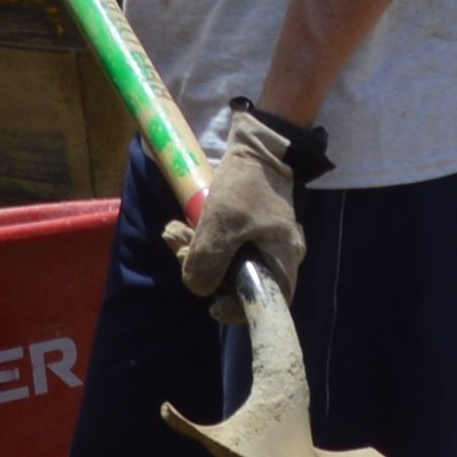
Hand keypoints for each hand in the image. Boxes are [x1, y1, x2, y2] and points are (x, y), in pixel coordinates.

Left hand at [167, 98, 321, 306]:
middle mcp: (278, 257)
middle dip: (204, 271)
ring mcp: (264, 243)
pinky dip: (204, 240)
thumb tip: (198, 288)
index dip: (239, 311)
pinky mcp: (251, 229)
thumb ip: (208, 262)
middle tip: (180, 248)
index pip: (268, 304)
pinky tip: (183, 226)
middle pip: (241, 283)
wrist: (259, 145)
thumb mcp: (221, 224)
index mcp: (282, 260)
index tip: (212, 305)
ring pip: (228, 263)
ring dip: (196, 253)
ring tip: (174, 231)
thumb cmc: (247, 186)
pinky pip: (227, 246)